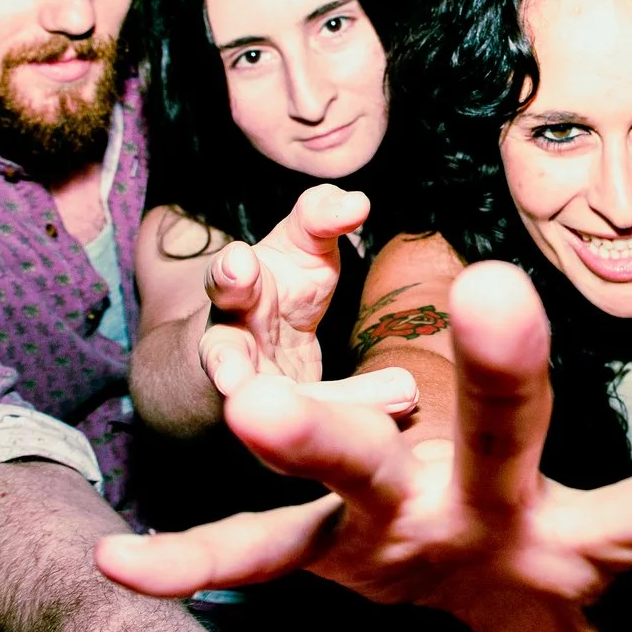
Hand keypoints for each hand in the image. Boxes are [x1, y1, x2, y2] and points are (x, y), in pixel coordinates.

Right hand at [98, 261, 631, 631]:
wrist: (440, 546)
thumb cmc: (540, 596)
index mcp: (580, 526)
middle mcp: (488, 490)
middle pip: (503, 427)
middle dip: (502, 370)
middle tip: (499, 293)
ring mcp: (399, 500)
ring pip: (356, 462)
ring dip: (311, 437)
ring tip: (259, 407)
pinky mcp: (320, 532)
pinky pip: (251, 548)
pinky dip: (197, 560)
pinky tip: (132, 567)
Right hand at [203, 186, 416, 423]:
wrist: (255, 349)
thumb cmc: (282, 284)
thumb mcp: (298, 244)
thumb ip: (320, 217)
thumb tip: (356, 202)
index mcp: (234, 294)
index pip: (225, 279)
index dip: (231, 273)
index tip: (240, 266)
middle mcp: (231, 347)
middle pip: (225, 358)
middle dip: (233, 368)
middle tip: (239, 378)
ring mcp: (255, 396)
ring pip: (284, 407)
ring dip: (338, 404)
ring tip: (399, 393)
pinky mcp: (284, 429)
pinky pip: (319, 430)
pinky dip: (363, 418)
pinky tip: (406, 408)